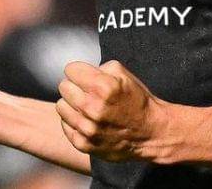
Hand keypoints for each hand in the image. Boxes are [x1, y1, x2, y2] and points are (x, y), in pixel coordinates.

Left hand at [56, 60, 172, 162]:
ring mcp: (87, 128)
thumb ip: (99, 68)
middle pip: (63, 87)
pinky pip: (65, 125)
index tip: (86, 77)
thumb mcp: (124, 74)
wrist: (150, 133)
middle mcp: (92, 107)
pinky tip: (88, 120)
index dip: (79, 71)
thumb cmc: (137, 100)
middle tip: (88, 92)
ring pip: (61, 106)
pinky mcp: (83, 144)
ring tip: (87, 107)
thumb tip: (81, 72)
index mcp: (103, 87)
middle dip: (75, 86)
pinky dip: (74, 121)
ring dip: (72, 104)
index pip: (70, 70)